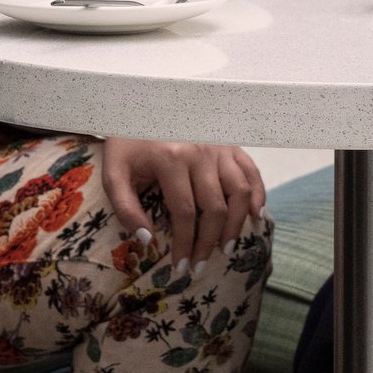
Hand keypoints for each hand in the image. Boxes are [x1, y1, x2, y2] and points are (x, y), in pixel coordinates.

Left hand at [101, 138, 266, 268]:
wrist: (141, 106)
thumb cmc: (127, 141)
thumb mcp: (114, 173)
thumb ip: (126, 208)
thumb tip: (149, 240)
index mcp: (171, 159)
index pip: (185, 214)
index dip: (184, 244)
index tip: (180, 266)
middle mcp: (201, 152)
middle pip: (215, 208)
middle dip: (209, 243)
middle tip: (200, 265)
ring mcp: (219, 146)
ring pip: (239, 192)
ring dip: (236, 225)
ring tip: (225, 248)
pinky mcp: (229, 143)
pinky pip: (251, 171)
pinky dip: (258, 194)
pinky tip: (254, 215)